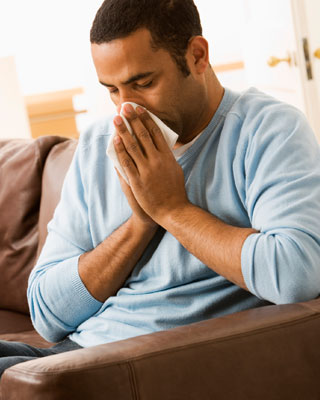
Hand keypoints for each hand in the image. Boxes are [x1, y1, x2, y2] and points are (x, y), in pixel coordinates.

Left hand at [113, 104, 188, 223]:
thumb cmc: (175, 190)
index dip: (146, 119)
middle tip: (125, 107)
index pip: (156, 133)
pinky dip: (120, 150)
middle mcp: (157, 160)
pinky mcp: (137, 181)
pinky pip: (127, 162)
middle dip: (133, 119)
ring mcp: (146, 170)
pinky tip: (115, 140)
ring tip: (117, 119)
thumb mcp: (175, 169)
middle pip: (143, 135)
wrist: (172, 210)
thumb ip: (167, 156)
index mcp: (168, 156)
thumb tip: (160, 144)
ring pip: (133, 146)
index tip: (139, 109)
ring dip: (123, 131)